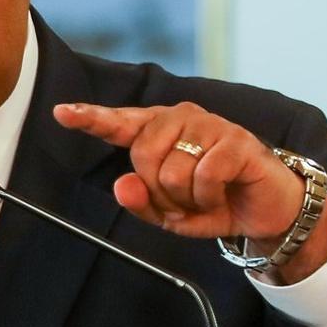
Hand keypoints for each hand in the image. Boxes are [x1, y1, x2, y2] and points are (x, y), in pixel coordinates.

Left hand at [53, 101, 326, 282]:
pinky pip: (204, 175)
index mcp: (160, 130)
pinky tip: (223, 193)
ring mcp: (210, 125)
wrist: (265, 212)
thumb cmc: (214, 203)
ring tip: (205, 197)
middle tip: (183, 201)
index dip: (90, 118)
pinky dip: (209, 197)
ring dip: (187, 198)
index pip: (120, 123)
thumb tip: (123, 185)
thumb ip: (140, 201)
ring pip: (172, 170)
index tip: (61, 112)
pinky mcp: (236, 139)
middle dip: (159, 191)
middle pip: (143, 156)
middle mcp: (182, 118)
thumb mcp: (169, 214)